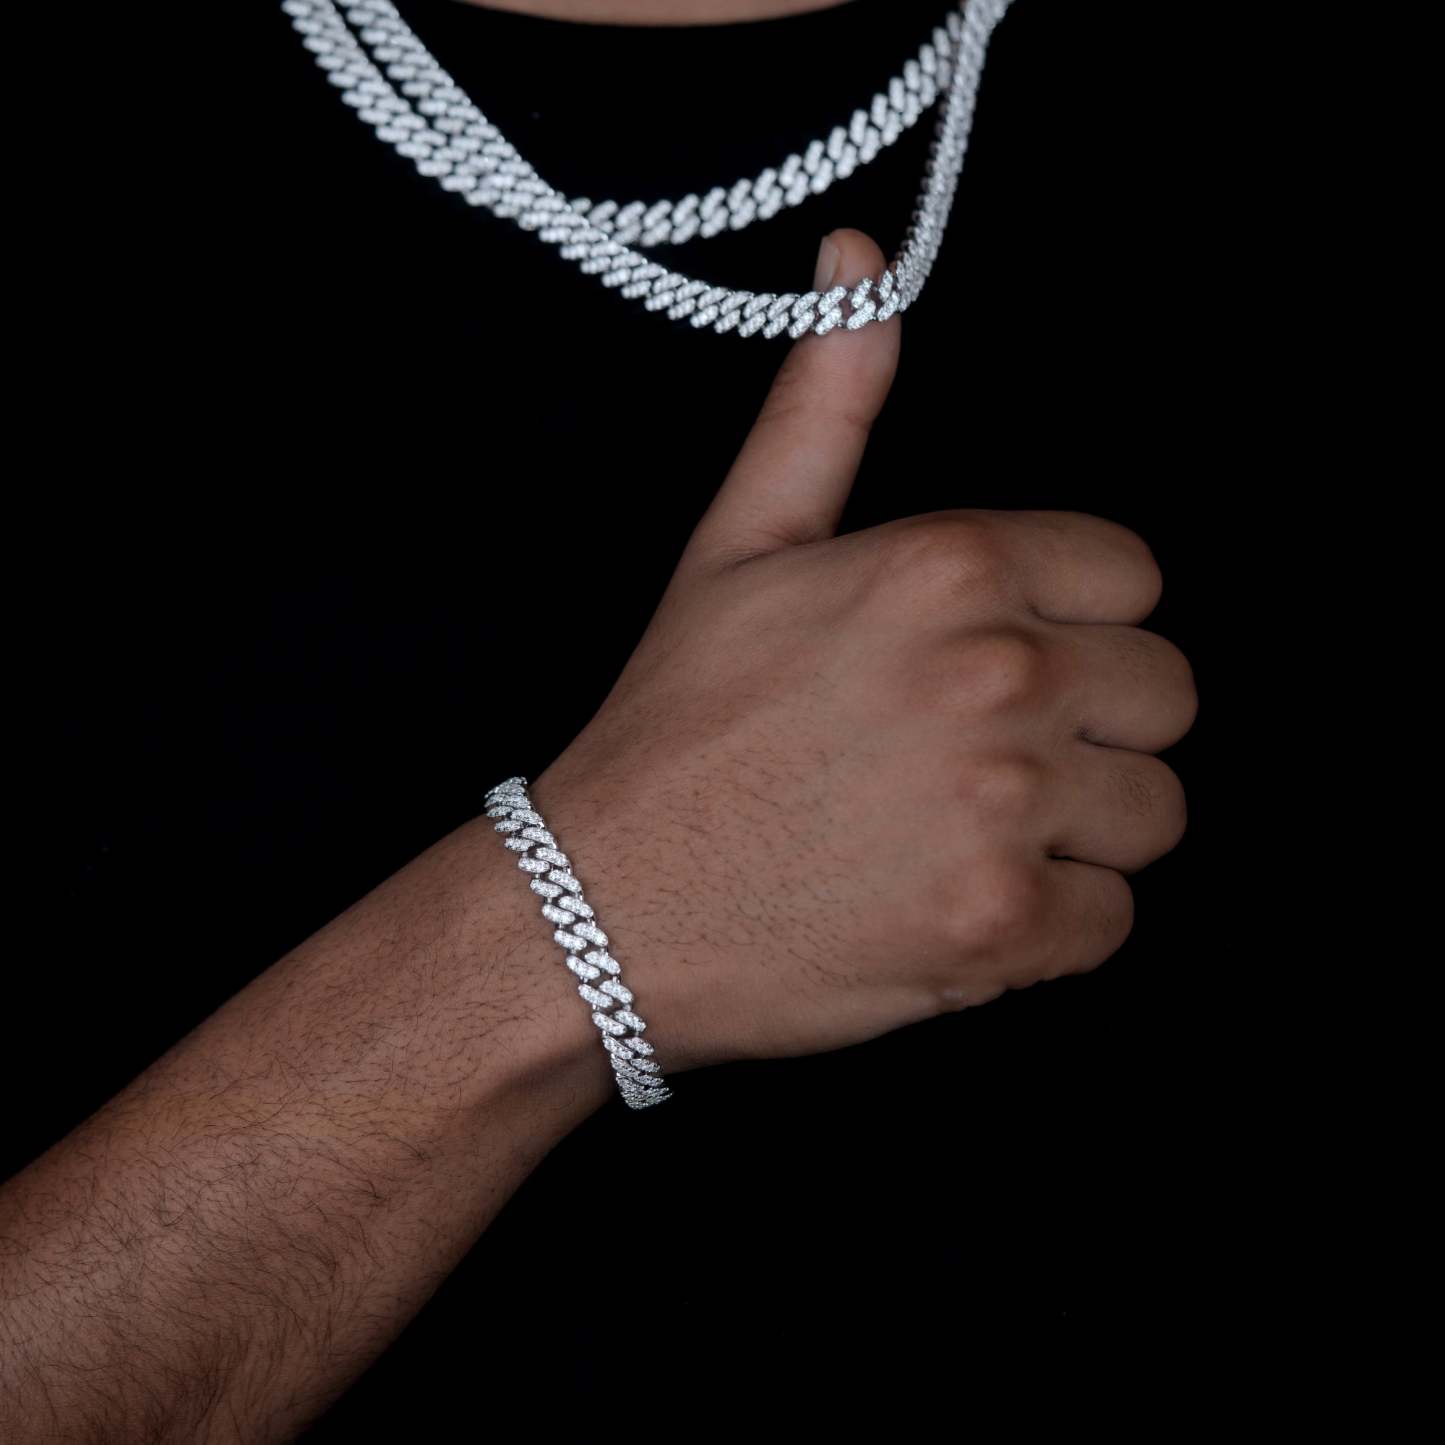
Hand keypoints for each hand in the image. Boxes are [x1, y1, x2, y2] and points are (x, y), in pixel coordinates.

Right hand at [527, 228, 1197, 1075]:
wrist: (599, 905)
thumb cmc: (674, 730)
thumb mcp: (740, 547)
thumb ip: (825, 408)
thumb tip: (861, 261)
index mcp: (948, 564)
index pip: (1134, 578)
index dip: (1077, 626)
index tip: (1010, 667)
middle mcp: (996, 674)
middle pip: (1165, 694)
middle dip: (1095, 727)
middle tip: (989, 760)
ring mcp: (1005, 807)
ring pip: (1155, 811)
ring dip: (1083, 831)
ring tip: (972, 835)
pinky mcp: (1002, 927)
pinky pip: (1115, 922)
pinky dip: (1054, 926)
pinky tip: (961, 903)